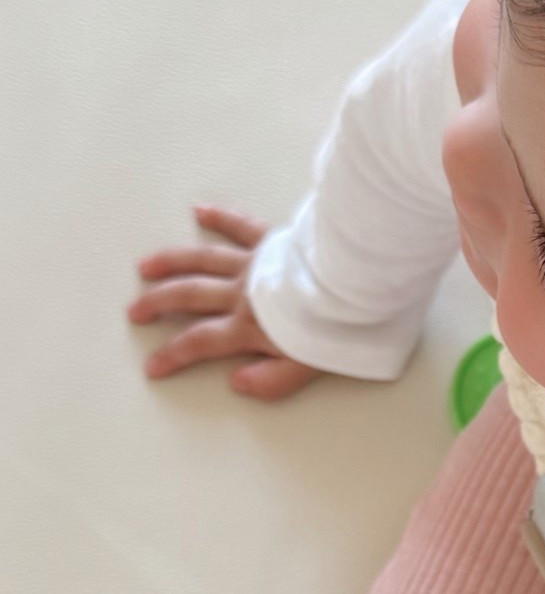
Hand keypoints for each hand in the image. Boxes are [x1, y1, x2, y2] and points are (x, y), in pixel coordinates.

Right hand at [128, 206, 321, 399]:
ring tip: (146, 267)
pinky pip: (241, 225)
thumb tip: (237, 382)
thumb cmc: (340, 326)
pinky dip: (220, 217)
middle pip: (189, 296)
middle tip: (135, 311)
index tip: (152, 367)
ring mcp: (255, 262)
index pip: (199, 343)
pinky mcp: (273, 240)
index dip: (172, 356)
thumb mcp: (310, 367)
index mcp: (249, 325)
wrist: (360, 281)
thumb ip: (272, 380)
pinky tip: (199, 210)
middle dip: (158, 304)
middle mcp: (243, 291)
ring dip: (172, 263)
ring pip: (203, 260)